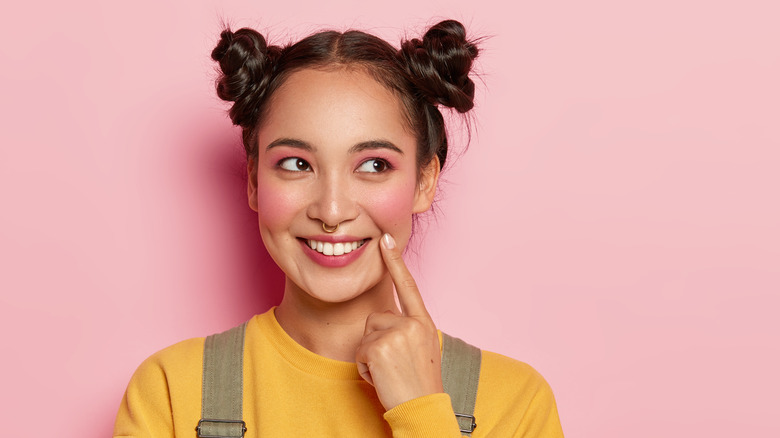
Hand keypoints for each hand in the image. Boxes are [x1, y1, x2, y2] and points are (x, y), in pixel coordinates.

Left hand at [355, 233, 443, 410]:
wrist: (422, 408)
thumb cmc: (419, 383)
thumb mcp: (421, 349)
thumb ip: (406, 329)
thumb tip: (385, 319)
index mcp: (424, 322)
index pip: (408, 286)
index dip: (396, 262)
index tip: (386, 240)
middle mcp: (413, 324)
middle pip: (376, 317)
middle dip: (376, 341)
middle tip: (394, 365)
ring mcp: (398, 333)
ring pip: (366, 334)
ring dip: (370, 355)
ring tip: (390, 371)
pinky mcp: (381, 346)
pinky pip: (360, 351)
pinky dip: (365, 367)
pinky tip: (382, 377)